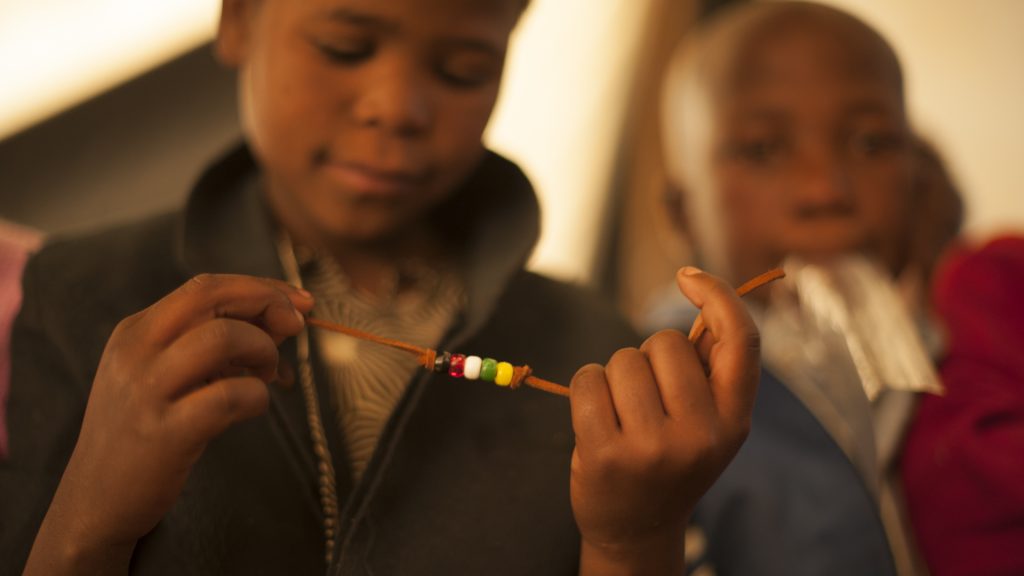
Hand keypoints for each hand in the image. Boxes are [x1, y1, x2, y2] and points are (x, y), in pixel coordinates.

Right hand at [25, 274, 313, 574]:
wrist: (95, 501)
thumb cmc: (144, 433)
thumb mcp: (167, 376)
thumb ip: (215, 345)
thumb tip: (282, 319)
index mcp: (136, 331)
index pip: (206, 286)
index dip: (260, 287)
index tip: (300, 301)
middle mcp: (136, 352)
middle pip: (212, 297)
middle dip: (268, 302)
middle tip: (298, 326)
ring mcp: (147, 392)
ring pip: (223, 337)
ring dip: (263, 350)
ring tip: (267, 376)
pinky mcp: (165, 433)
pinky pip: (230, 396)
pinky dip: (258, 396)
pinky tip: (253, 407)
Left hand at [570, 267, 759, 574]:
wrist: (636, 529)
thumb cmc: (669, 461)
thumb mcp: (708, 424)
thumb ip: (708, 370)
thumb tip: (702, 291)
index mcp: (734, 420)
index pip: (741, 339)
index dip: (718, 295)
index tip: (687, 277)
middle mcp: (701, 434)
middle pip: (665, 343)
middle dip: (647, 356)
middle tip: (646, 400)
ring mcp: (653, 447)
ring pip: (623, 360)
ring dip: (613, 376)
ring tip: (622, 415)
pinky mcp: (605, 454)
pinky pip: (588, 380)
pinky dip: (585, 388)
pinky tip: (595, 418)